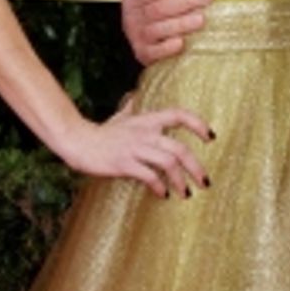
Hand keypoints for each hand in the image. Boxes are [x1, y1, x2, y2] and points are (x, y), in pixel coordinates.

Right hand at [64, 103, 211, 197]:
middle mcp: (144, 133)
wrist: (78, 142)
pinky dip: (159, 187)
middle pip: (180, 149)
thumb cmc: (101, 133)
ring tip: (186, 193)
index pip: (179, 115)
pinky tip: (163, 194)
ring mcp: (135, 148)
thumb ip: (131, 108)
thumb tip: (134, 95)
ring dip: (181, 181)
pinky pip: (149, 176)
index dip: (198, 124)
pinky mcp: (124, 163)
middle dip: (196, 168)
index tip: (210, 138)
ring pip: (168, 164)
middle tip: (205, 182)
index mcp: (147, 120)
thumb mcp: (120, 118)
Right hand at [118, 0, 211, 63]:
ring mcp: (138, 38)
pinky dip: (167, 48)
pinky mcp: (144, 55)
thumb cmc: (145, 11)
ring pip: (158, 29)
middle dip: (184, 2)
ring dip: (181, 23)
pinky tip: (182, 43)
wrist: (141, 42)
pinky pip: (154, 52)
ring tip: (202, 18)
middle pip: (158, 9)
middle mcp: (132, 18)